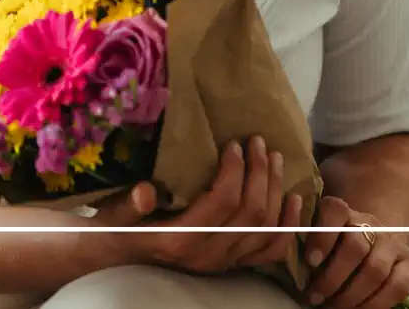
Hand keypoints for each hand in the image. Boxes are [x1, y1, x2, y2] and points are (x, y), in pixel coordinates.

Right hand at [92, 135, 302, 274]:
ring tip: (275, 159)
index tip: (235, 143)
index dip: (235, 171)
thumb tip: (145, 192)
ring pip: (265, 229)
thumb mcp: (114, 213)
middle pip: (251, 213)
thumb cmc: (116, 226)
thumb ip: (128, 205)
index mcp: (181, 240)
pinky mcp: (231, 265)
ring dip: (275, 191)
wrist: (117, 255)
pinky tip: (294, 201)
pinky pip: (271, 251)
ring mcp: (223, 263)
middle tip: (259, 142)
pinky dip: (287, 226)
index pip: (223, 203)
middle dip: (260, 173)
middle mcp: (207, 255)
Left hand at [301, 196, 408, 308]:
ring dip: (352, 295)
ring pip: (375, 269)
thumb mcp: (319, 234)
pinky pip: (398, 286)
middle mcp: (370, 222)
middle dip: (332, 277)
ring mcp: (392, 242)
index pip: (334, 211)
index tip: (310, 261)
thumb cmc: (335, 243)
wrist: (372, 239)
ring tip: (333, 307)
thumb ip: (305, 238)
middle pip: (354, 245)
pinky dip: (377, 303)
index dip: (322, 236)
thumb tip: (283, 255)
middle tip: (315, 297)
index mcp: (344, 210)